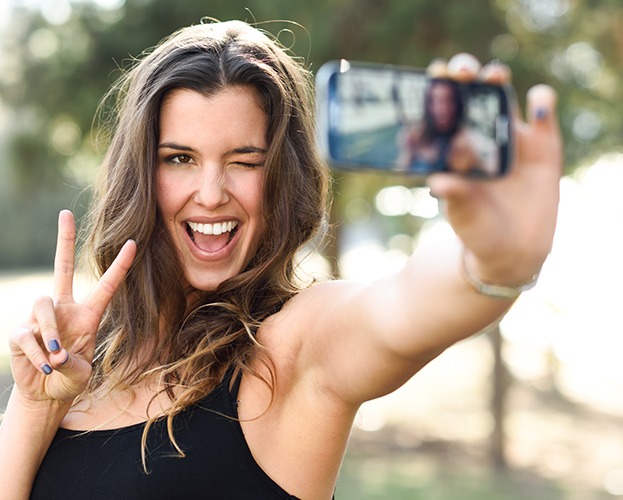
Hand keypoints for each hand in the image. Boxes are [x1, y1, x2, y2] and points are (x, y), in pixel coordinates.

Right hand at [8, 210, 136, 403]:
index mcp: (88, 315)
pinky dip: (37, 352)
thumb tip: (56, 353)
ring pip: (44, 305)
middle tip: (65, 213)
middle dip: (64, 241)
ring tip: (56, 357)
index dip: (120, 266)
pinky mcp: (21, 331)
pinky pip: (27, 333)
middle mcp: (65, 309)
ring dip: (51, 332)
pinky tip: (44, 365)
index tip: (134, 243)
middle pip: (62, 268)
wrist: (45, 394)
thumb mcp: (80, 375)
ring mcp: (41, 318)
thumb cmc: (70, 380)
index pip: (106, 286)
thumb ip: (73, 364)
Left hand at [427, 54, 561, 284]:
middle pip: (471, 94)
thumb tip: (439, 183)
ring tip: (493, 76)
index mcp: (453, 148)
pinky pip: (544, 114)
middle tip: (461, 71)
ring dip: (497, 79)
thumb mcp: (463, 214)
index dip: (437, 92)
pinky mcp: (542, 145)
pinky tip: (538, 105)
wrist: (513, 249)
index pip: (442, 112)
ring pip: (504, 96)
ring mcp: (511, 138)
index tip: (432, 79)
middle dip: (465, 76)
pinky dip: (543, 102)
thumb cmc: (477, 229)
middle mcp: (479, 135)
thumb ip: (455, 195)